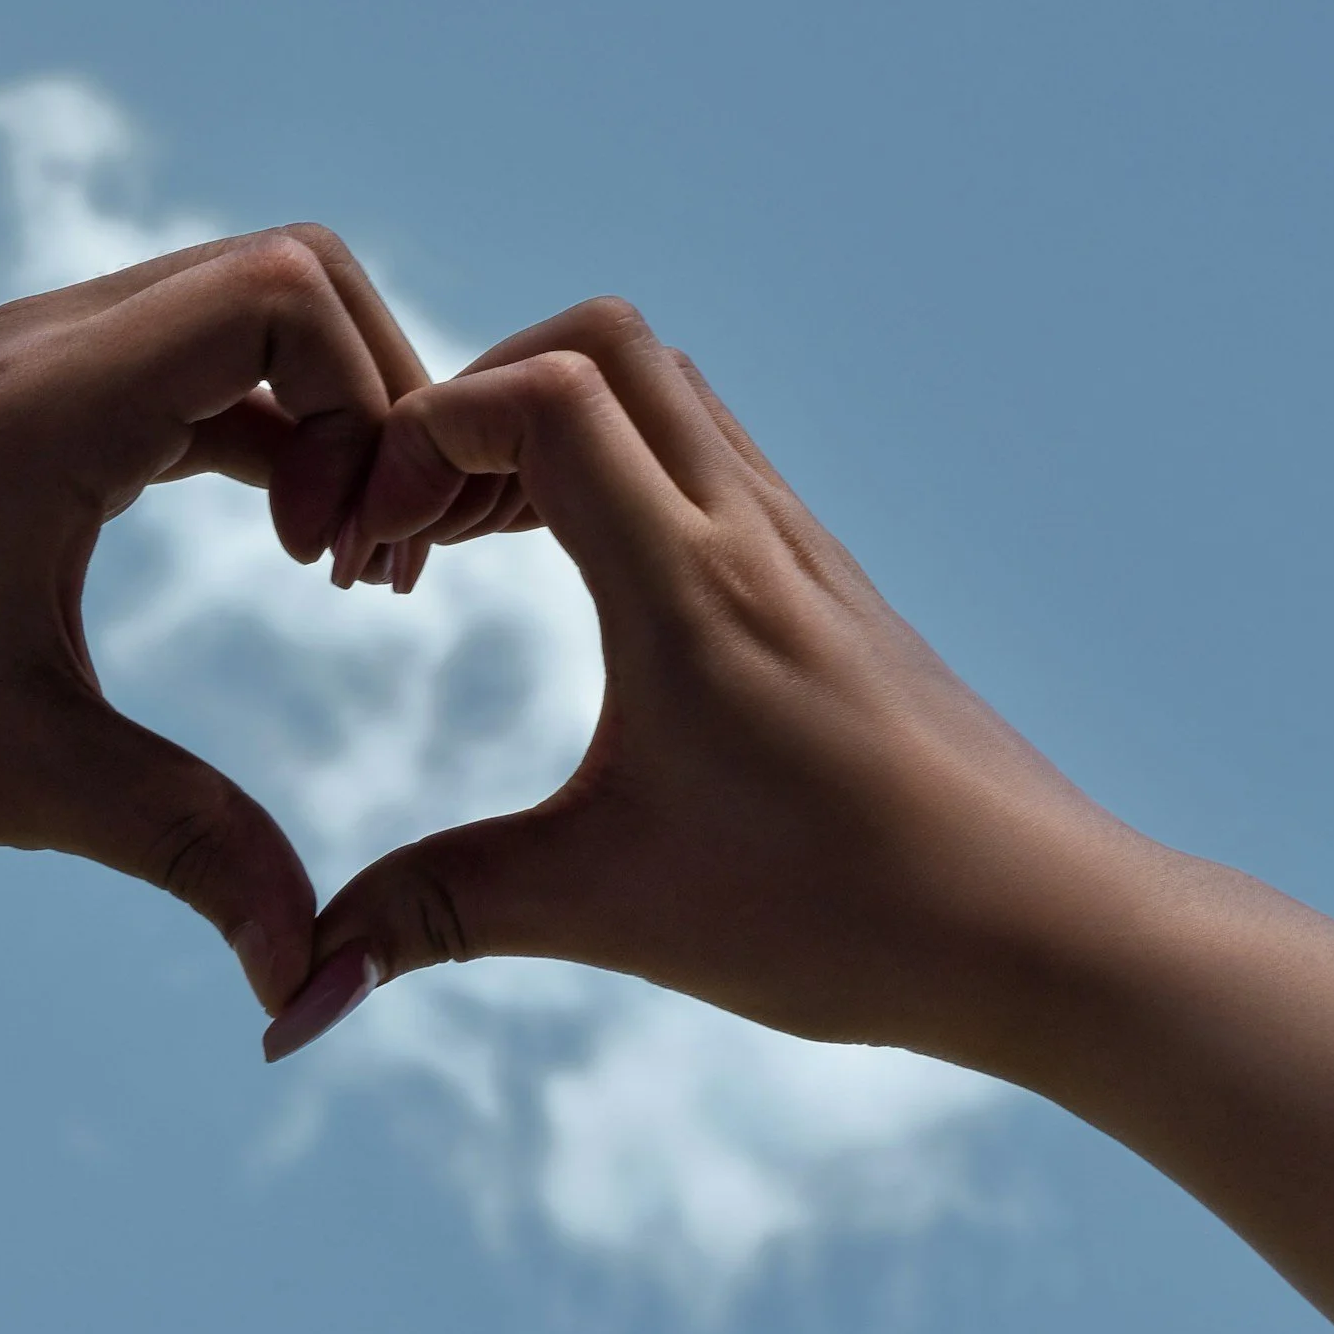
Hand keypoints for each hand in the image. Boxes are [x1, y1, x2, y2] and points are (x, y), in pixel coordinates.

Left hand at [0, 227, 457, 1016]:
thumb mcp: (27, 782)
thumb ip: (195, 852)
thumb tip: (308, 985)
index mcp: (51, 400)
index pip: (285, 291)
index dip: (368, 405)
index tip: (341, 560)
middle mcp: (41, 346)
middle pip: (287, 277)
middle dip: (368, 402)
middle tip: (363, 557)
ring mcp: (21, 365)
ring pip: (233, 316)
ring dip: (314, 417)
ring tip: (326, 561)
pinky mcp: (8, 408)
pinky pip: (176, 371)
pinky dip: (253, 431)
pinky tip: (270, 543)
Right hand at [273, 296, 1141, 1070]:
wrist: (1038, 925)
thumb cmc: (839, 915)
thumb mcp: (604, 909)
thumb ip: (435, 918)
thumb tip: (295, 991)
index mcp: (687, 584)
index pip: (544, 394)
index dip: (424, 435)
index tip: (368, 548)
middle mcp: (749, 529)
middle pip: (601, 342)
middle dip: (473, 397)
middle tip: (412, 522)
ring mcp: (798, 543)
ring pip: (662, 388)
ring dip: (546, 427)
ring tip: (470, 547)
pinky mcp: (823, 579)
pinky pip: (705, 454)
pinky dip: (615, 468)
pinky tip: (578, 581)